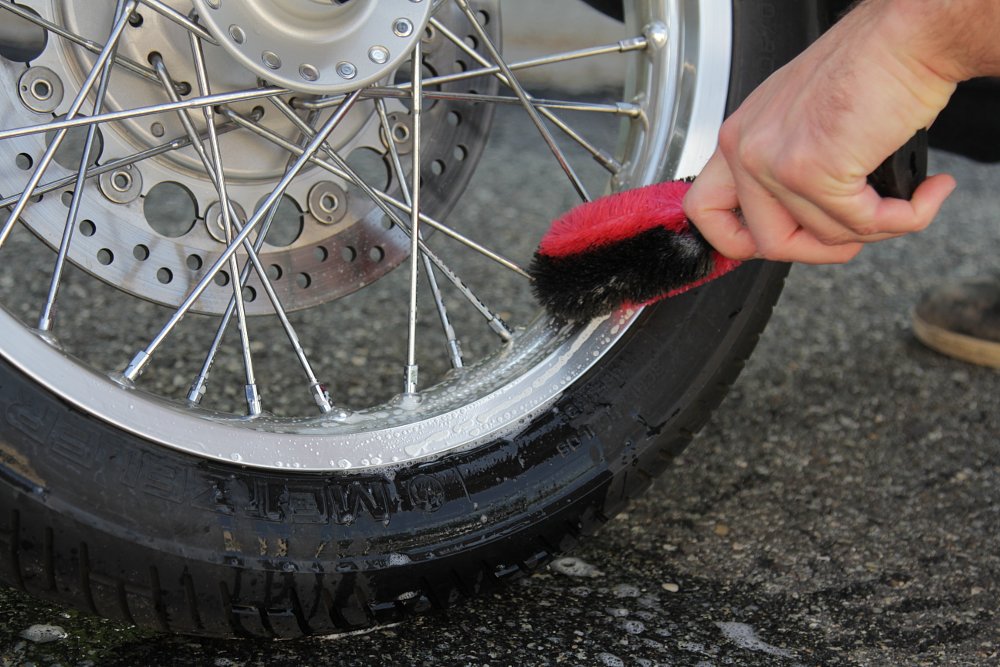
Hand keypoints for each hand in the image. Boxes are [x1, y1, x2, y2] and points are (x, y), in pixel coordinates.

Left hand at [683, 0, 959, 263]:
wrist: (909, 35)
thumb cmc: (871, 68)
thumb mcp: (805, 122)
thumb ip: (788, 170)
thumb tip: (803, 223)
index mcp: (739, 137)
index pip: (705, 211)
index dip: (738, 242)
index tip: (776, 245)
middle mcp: (746, 149)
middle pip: (768, 243)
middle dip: (823, 250)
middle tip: (862, 229)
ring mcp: (774, 163)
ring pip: (823, 238)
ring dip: (877, 228)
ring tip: (908, 199)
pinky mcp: (814, 171)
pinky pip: (861, 224)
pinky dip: (905, 218)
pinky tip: (927, 194)